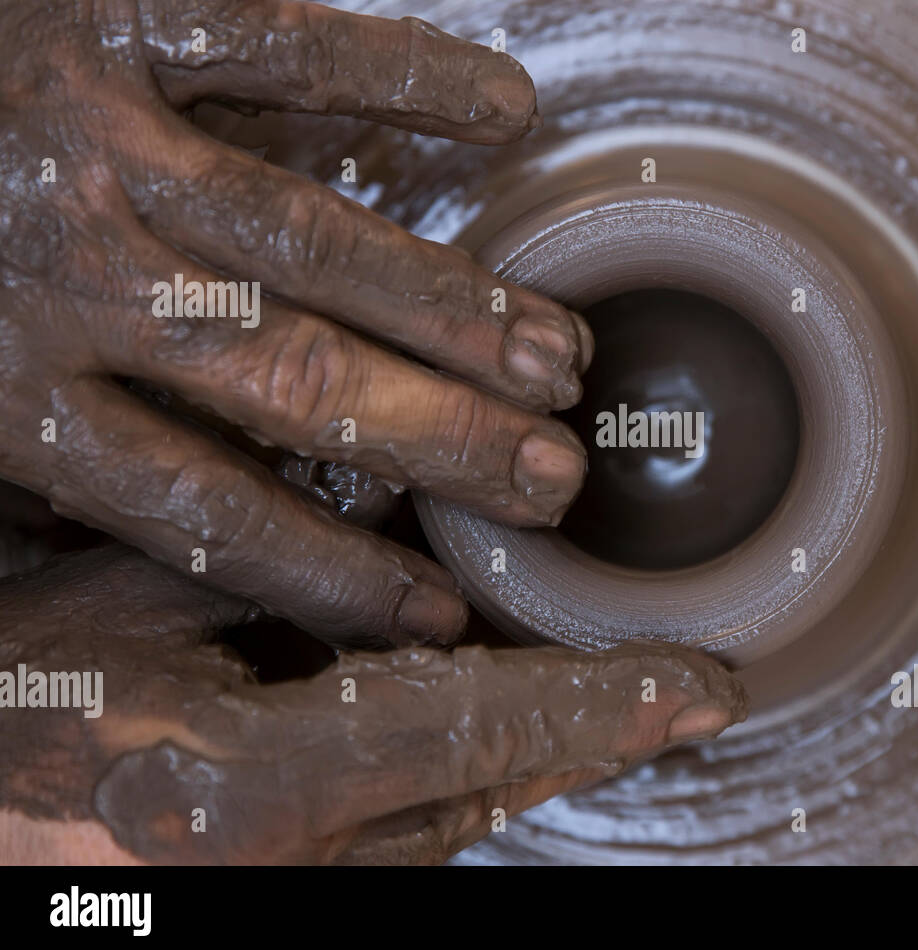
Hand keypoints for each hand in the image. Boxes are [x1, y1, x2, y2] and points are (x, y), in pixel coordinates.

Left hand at [0, 0, 591, 649]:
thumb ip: (52, 447)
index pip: (206, 507)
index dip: (334, 569)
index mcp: (11, 391)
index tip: (437, 611)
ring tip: (554, 352)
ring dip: (449, 304)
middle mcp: (70, 276)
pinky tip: (504, 110)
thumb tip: (189, 529)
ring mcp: (98, 142)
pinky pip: (281, 52)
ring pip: (309, 242)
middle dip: (441, 436)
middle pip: (293, 380)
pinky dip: (402, 78)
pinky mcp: (115, 19)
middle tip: (550, 479)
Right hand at [0, 547, 747, 863]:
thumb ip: (290, 560)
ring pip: (452, 826)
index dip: (607, 704)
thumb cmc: (3, 696)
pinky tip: (486, 745)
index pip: (484, 727)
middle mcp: (286, 868)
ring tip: (609, 709)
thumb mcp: (142, 605)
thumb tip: (411, 494)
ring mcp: (279, 902)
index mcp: (254, 785)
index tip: (700, 689)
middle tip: (680, 700)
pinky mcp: (269, 902)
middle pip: (490, 794)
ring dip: (534, 762)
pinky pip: (397, 846)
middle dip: (593, 741)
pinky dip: (459, 789)